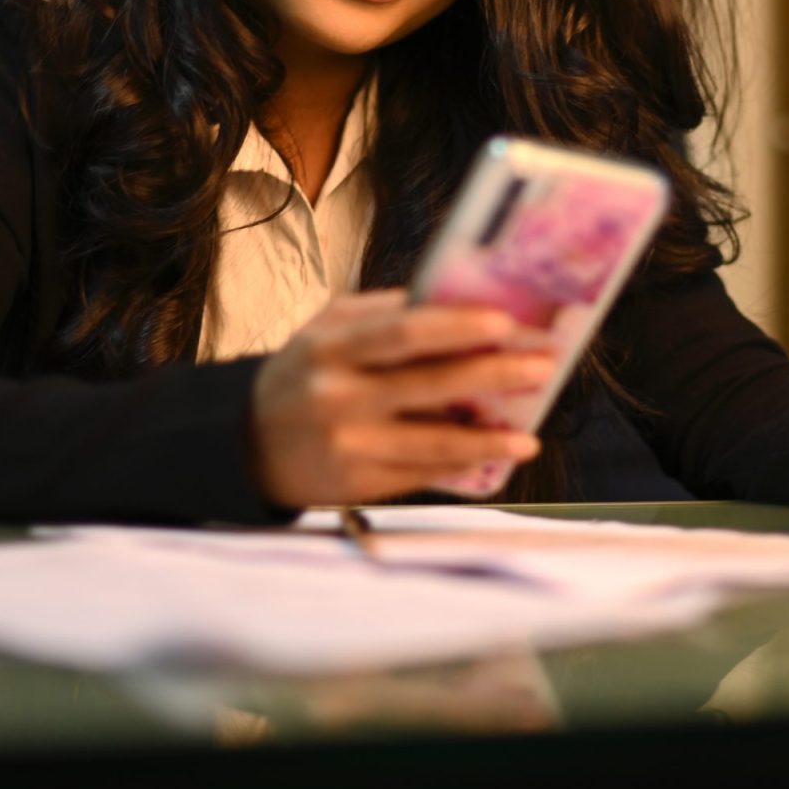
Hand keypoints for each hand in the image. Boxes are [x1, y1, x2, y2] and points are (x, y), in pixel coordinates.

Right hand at [250, 289, 550, 507]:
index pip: (405, 331)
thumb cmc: (303, 374)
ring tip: (528, 437)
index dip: (458, 326)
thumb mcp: (326, 331)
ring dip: (487, 438)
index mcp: (332, 346)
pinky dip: (459, 466)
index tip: (506, 322)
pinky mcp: (355, 484)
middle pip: (430, 383)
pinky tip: (491, 456)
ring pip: (432, 442)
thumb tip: (457, 304)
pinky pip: (419, 474)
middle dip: (493, 374)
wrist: (248, 445)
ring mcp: (348, 444)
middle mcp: (338, 394)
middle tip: (541, 367)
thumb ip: (383, 316)